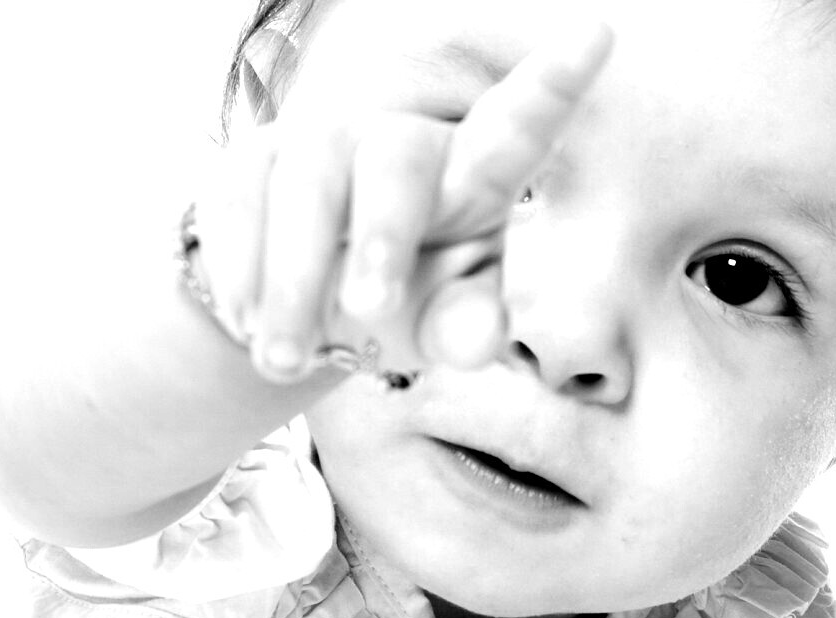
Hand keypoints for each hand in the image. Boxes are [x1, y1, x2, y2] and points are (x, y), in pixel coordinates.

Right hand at [195, 20, 613, 383]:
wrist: (307, 315)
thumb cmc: (407, 307)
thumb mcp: (443, 326)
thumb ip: (468, 330)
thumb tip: (482, 338)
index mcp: (475, 176)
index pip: (518, 127)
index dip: (551, 85)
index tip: (598, 36)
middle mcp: (402, 143)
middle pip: (395, 156)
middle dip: (380, 234)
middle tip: (366, 311)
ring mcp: (323, 145)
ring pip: (305, 181)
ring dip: (293, 279)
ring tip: (285, 362)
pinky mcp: (252, 163)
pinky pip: (238, 204)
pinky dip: (243, 274)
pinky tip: (249, 326)